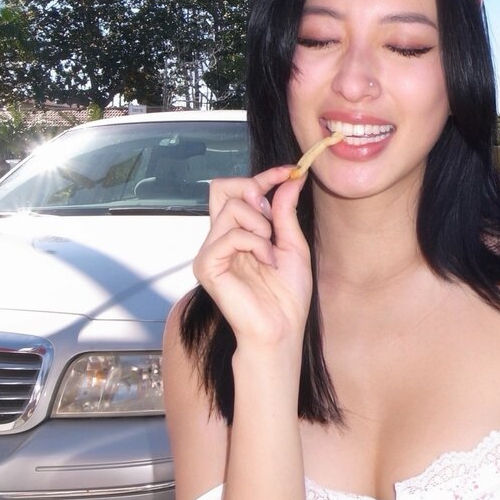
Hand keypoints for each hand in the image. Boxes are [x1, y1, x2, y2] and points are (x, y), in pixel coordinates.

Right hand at [193, 165, 311, 347]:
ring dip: (260, 225)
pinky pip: (229, 235)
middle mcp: (220, 237)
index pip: (238, 190)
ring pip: (230, 208)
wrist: (282, 329)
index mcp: (238, 232)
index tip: (289, 170)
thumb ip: (286, 212)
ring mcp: (210, 251)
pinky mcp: (206, 265)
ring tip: (271, 251)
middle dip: (253, 190)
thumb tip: (291, 177)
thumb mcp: (292, 244)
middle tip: (272, 217)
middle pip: (222, 187)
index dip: (264, 176)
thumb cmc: (287, 295)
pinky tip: (266, 262)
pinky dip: (255, 244)